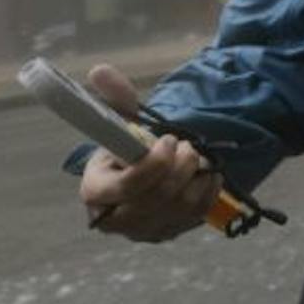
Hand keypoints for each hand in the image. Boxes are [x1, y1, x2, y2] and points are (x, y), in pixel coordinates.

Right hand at [77, 63, 218, 243]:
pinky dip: (208, 189)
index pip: (126, 187)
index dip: (154, 164)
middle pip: (156, 198)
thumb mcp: (122, 121)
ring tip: (195, 155)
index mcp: (95, 189)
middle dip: (180, 167)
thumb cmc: (129, 145)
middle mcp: (114, 218)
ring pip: (179, 207)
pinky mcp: (167, 233)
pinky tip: (208, 172)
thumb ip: (115, 98)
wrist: (147, 171)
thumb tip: (101, 70)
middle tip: (187, 145)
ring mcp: (142, 230)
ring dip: (195, 175)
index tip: (168, 140)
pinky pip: (196, 215)